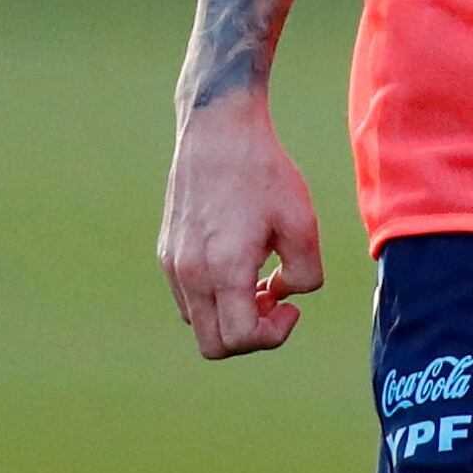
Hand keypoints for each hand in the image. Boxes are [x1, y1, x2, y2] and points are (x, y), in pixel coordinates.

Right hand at [157, 91, 324, 355]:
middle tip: (275, 299)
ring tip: (258, 277)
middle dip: (250, 334)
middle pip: (213, 344)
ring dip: (230, 314)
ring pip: (198, 321)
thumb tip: (283, 295)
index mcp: (223, 269)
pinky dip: (214, 294)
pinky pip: (188, 295)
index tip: (290, 306)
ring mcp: (172, 263)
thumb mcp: (302, 222)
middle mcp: (189, 273)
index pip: (240, 339)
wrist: (218, 128)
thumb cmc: (264, 173)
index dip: (273, 336)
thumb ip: (305, 274)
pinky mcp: (166, 250)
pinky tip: (238, 258)